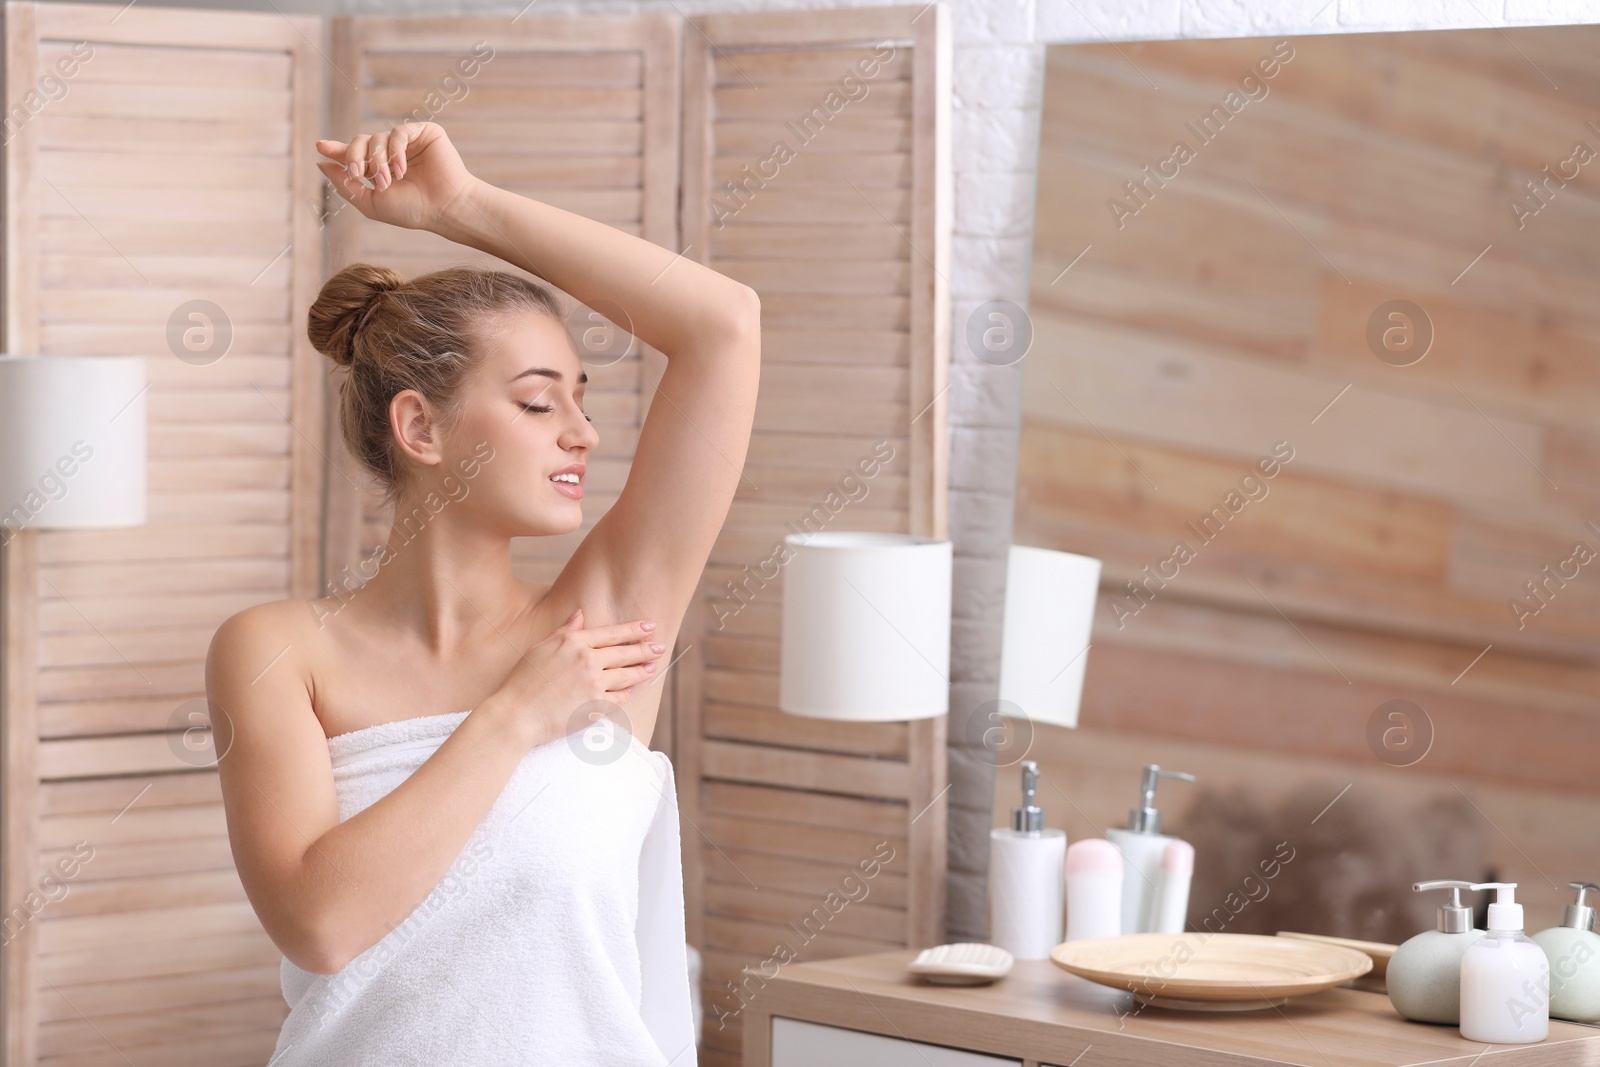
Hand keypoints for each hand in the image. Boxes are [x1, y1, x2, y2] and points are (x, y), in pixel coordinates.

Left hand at [314, 122, 477, 232]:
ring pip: (378, 138)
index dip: (336, 149)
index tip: (319, 146)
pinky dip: (395, 150)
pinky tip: (402, 169)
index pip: (353, 153)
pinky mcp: (424, 133)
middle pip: (360, 141)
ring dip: (378, 161)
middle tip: (357, 173)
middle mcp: (392, 153)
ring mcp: (408, 142)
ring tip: (389, 181)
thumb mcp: (371, 203)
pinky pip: (398, 132)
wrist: (444, 208)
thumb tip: (321, 163)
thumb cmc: (412, 210)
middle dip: (354, 156)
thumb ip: (345, 185)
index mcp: (379, 169)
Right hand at [500, 608, 663, 746]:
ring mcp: (593, 685)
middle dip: (646, 649)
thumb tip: (580, 614)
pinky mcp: (595, 707)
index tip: (649, 627)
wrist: (516, 714)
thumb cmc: (523, 680)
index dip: (634, 630)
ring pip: (626, 675)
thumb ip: (564, 631)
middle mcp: (587, 661)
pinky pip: (618, 699)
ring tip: (652, 666)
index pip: (612, 633)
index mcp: (574, 643)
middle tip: (660, 646)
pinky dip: (627, 693)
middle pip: (624, 653)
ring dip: (642, 670)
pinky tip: (633, 689)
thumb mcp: (540, 648)